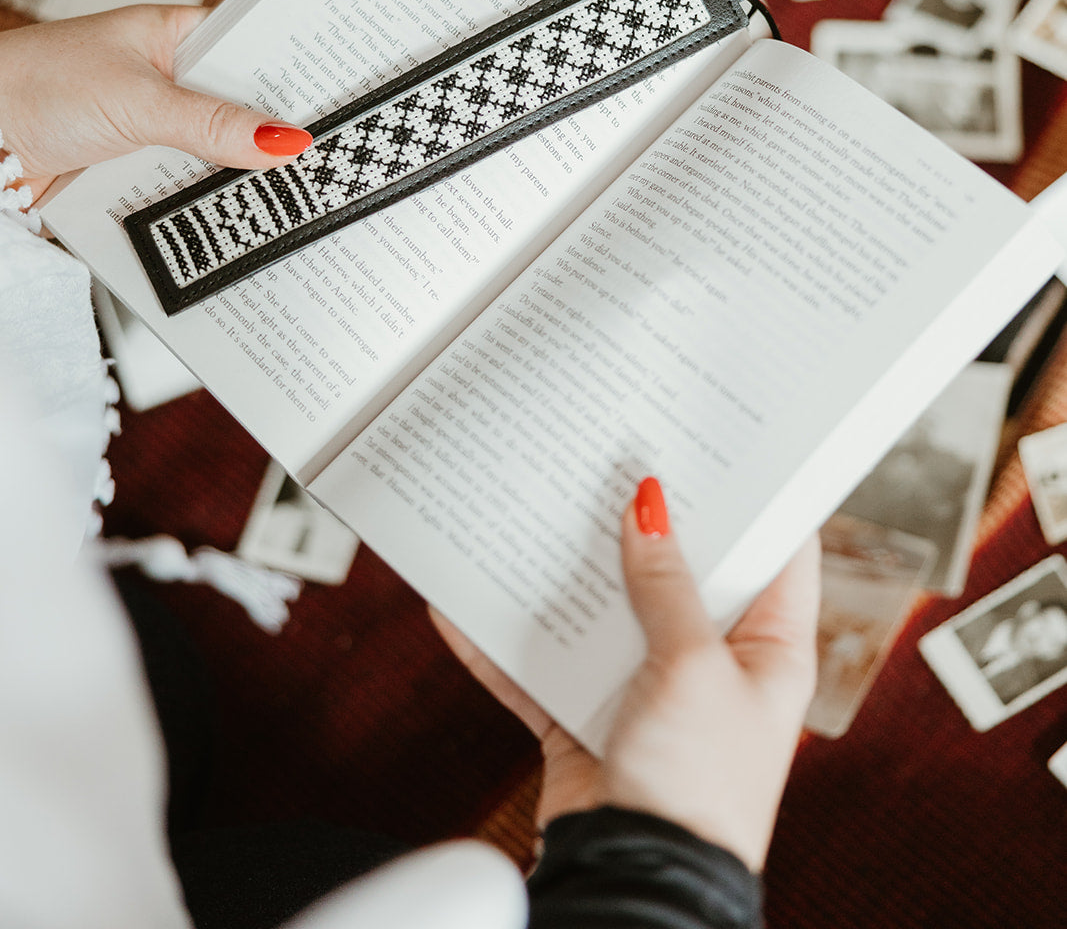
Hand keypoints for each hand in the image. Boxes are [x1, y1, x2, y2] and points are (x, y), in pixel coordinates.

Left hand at [0, 5, 311, 200]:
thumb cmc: (33, 84)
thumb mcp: (137, 101)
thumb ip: (212, 125)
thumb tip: (283, 140)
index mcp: (176, 36)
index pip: (255, 49)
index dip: (297, 73)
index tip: (339, 101)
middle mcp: (168, 80)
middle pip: (240, 110)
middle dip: (271, 138)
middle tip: (320, 161)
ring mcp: (151, 129)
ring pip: (214, 156)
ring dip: (234, 178)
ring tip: (285, 196)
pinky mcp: (132, 173)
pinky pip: (181, 190)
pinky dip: (198, 205)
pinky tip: (229, 217)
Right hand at [432, 479, 818, 871]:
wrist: (641, 884)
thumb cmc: (698, 787)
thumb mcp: (692, 668)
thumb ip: (667, 587)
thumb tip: (651, 506)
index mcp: (768, 649)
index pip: (776, 553)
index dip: (755, 496)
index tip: (722, 439)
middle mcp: (710, 663)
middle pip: (679, 572)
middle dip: (641, 522)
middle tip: (611, 455)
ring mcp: (647, 690)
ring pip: (604, 611)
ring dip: (566, 571)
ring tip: (533, 507)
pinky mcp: (588, 719)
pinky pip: (542, 666)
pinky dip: (503, 640)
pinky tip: (461, 602)